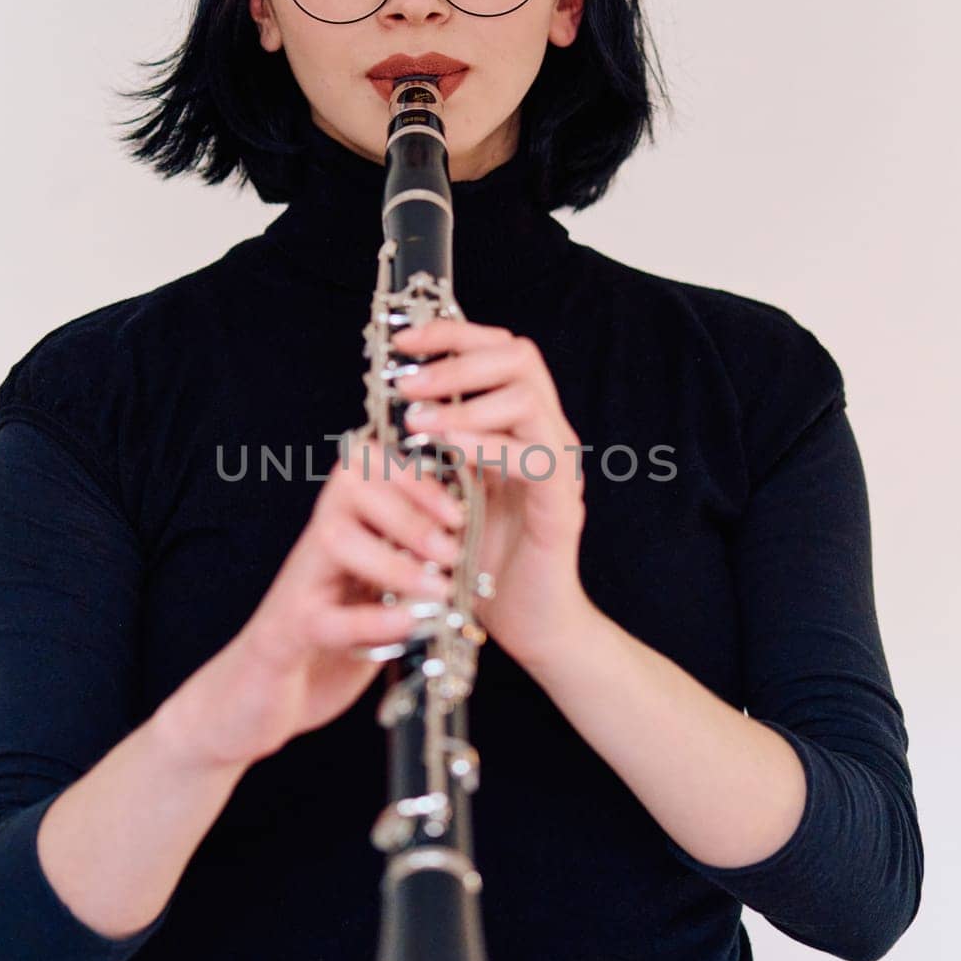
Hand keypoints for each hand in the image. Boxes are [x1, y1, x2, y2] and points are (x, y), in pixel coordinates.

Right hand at [183, 439, 464, 768]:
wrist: (253, 702)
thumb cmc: (321, 646)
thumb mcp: (371, 597)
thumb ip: (407, 568)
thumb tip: (469, 542)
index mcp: (340, 533)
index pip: (366, 469)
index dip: (413, 476)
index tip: (457, 511)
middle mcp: (315, 550)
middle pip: (349, 489)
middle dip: (409, 510)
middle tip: (453, 548)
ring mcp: (297, 589)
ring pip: (334, 540)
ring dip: (393, 559)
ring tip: (438, 588)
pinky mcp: (284, 636)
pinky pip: (323, 619)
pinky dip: (370, 620)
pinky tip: (408, 624)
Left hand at [392, 318, 591, 672]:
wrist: (533, 626)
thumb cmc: (490, 562)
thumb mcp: (455, 491)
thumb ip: (442, 448)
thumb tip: (398, 408)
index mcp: (523, 426)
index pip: (499, 349)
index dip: (453, 334)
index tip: (405, 343)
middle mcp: (549, 437)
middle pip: (520, 355)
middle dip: (456, 358)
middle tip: (409, 382)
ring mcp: (559, 469)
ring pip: (527, 397)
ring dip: (466, 400)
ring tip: (418, 421)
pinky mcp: (561, 506)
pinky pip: (532, 459)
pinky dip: (487, 446)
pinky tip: (448, 449)